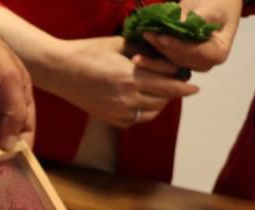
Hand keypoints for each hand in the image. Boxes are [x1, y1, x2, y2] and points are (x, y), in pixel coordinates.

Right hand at [52, 36, 198, 127]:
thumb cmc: (88, 52)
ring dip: (159, 104)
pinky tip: (140, 103)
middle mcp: (126, 97)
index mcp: (131, 76)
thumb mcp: (121, 44)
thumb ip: (145, 51)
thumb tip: (166, 56)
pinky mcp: (108, 118)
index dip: (184, 87)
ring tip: (159, 94)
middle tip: (177, 86)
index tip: (194, 87)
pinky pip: (134, 120)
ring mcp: (117, 110)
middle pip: (163, 100)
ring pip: (151, 112)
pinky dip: (142, 113)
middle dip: (173, 93)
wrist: (60, 70)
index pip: (169, 85)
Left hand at [143, 0, 242, 71]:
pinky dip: (150, 56)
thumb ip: (196, 20)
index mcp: (218, 53)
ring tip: (141, 38)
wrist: (214, 1)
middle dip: (162, 47)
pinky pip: (162, 61)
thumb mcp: (212, 8)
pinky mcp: (177, 60)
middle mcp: (205, 63)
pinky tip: (137, 54)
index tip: (162, 37)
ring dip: (153, 53)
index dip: (178, 46)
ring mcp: (190, 63)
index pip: (197, 53)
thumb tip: (177, 27)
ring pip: (168, 62)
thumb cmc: (218, 2)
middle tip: (146, 34)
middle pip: (180, 59)